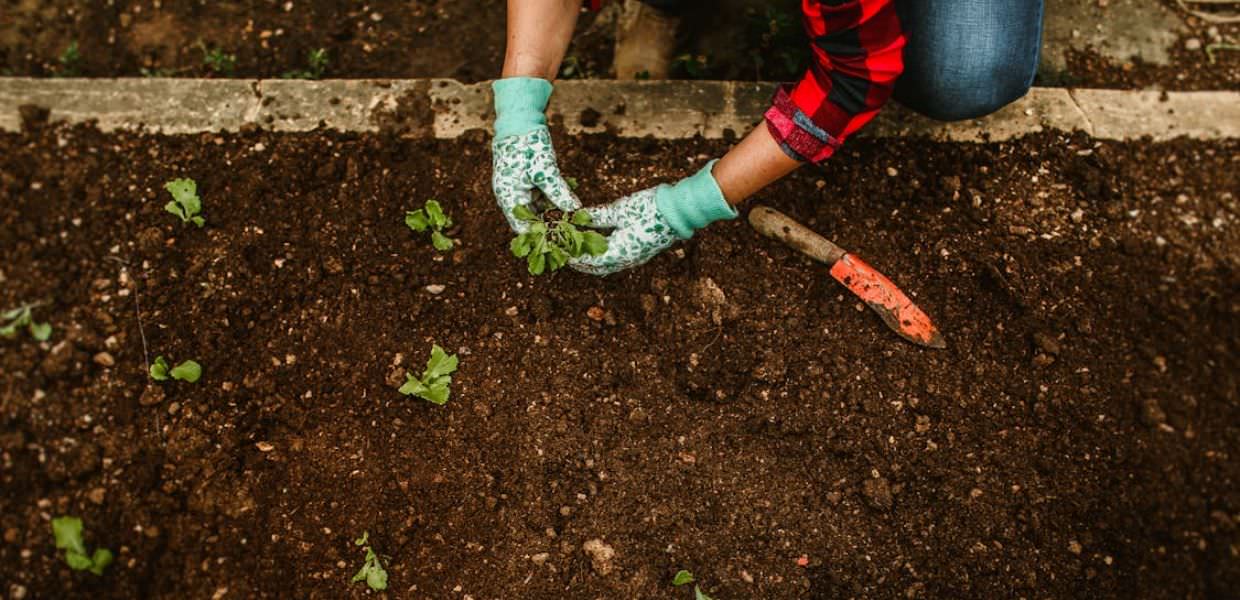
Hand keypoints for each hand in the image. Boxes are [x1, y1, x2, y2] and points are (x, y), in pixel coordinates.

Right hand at [492, 129, 579, 231]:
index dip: (541, 238)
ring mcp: (520, 190)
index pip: (522, 228)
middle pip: (531, 222)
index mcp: (508, 198)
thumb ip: (559, 193)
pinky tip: (570, 207)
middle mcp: (512, 198)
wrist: (519, 121)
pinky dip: (554, 204)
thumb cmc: (527, 145)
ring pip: (538, 212)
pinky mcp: (528, 183)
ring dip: (554, 217)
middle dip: (550, 229)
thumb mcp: (545, 171)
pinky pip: (541, 200)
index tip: (561, 244)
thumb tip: (575, 211)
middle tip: (572, 235)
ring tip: (575, 223)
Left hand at [571, 161, 736, 275]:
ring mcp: (633, 259)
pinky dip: (601, 255)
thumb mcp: (619, 210)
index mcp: (618, 253)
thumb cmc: (649, 209)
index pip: (586, 260)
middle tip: (561, 250)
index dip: (570, 254)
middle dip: (577, 260)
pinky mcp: (639, 252)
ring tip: (574, 249)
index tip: (556, 246)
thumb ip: (597, 217)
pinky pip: (615, 260)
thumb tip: (577, 218)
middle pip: (594, 267)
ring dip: (589, 259)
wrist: (679, 211)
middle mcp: (625, 261)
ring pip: (605, 265)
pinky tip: (594, 244)